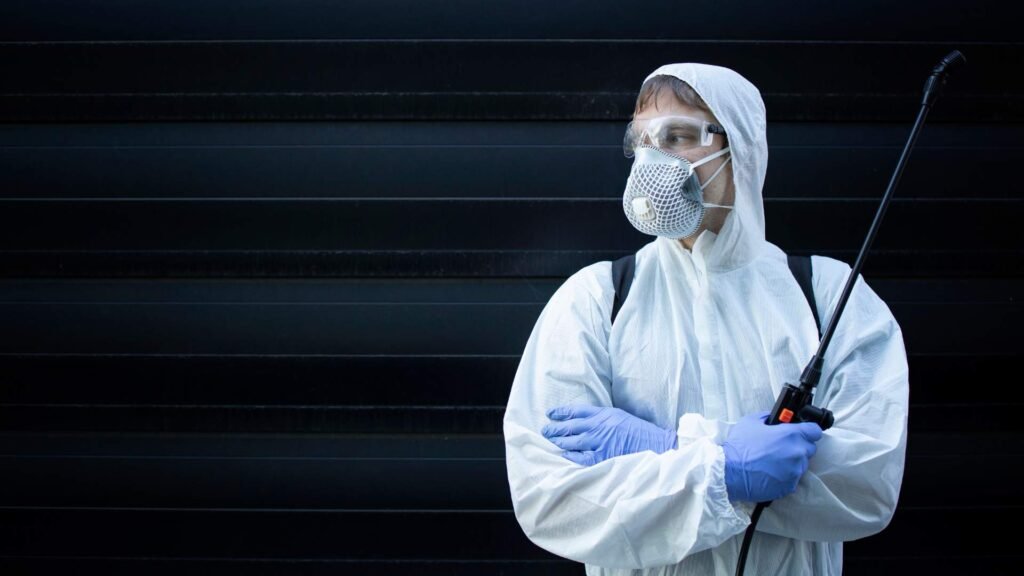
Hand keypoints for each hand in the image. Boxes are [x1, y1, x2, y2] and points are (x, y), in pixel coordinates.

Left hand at [541, 404, 676, 465]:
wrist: (657, 444)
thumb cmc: (641, 431)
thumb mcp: (620, 416)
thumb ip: (603, 418)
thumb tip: (585, 421)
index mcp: (604, 413)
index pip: (577, 411)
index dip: (561, 412)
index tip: (551, 414)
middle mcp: (600, 426)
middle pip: (571, 426)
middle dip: (556, 428)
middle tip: (545, 430)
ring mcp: (602, 442)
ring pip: (574, 441)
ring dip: (560, 441)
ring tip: (550, 441)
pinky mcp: (605, 456)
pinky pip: (583, 457)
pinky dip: (572, 456)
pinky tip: (564, 454)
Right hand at [721, 410, 822, 502]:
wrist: (729, 473)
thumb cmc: (739, 447)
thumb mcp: (750, 422)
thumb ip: (768, 418)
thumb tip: (774, 419)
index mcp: (790, 435)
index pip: (815, 431)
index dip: (808, 430)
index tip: (803, 432)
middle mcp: (797, 452)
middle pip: (809, 448)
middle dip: (798, 446)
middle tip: (782, 447)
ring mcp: (795, 471)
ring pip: (802, 464)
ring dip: (793, 462)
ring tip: (774, 462)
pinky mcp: (790, 486)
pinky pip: (794, 478)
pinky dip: (786, 475)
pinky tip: (772, 472)